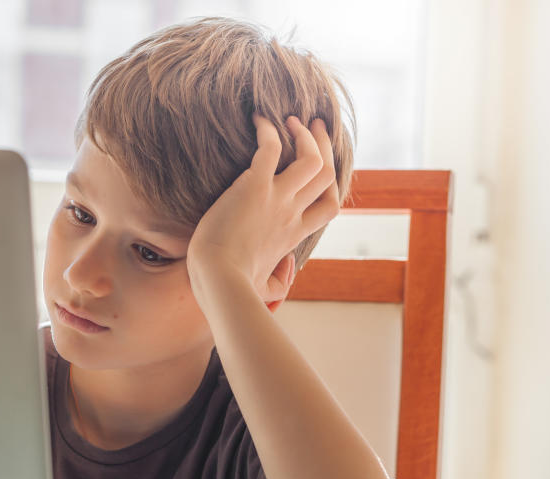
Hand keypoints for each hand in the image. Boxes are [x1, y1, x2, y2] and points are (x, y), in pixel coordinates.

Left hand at [186, 114, 338, 304]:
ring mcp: (277, 198)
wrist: (218, 280)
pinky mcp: (254, 186)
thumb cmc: (235, 287)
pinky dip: (268, 130)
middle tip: (315, 125)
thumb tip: (288, 271)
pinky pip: (270, 148)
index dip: (330, 181)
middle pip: (326, 173)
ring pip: (310, 158)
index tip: (321, 163)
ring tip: (292, 119)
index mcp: (295, 234)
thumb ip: (282, 282)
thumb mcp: (266, 288)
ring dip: (304, 135)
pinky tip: (258, 119)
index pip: (329, 204)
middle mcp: (293, 213)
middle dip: (324, 146)